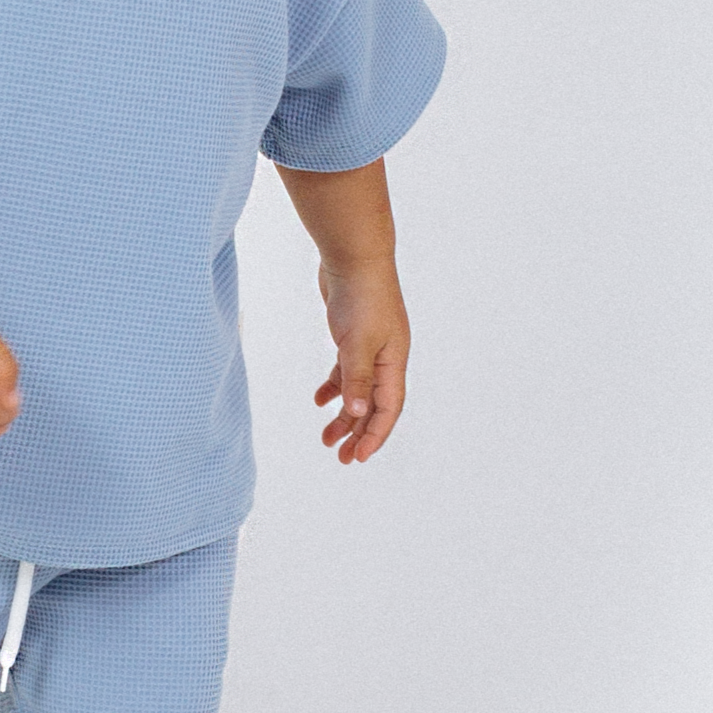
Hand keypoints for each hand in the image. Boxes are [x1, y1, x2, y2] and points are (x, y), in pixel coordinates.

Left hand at [312, 258, 409, 464]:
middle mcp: (387, 358)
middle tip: (340, 457)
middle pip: (374, 405)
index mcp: (394, 362)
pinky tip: (318, 400)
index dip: (374, 435)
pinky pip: (346, 371)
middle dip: (358, 433)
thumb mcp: (357, 342)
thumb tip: (356, 414)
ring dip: (343, 415)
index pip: (388, 409)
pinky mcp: (352, 337)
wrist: (353, 255)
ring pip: (359, 391)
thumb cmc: (361, 296)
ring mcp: (370, 347)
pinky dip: (334, 387)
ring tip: (325, 438)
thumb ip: (356, 378)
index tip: (357, 457)